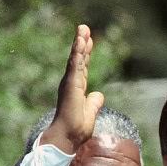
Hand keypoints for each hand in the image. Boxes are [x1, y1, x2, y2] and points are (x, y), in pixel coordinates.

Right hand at [40, 24, 104, 153]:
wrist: (68, 137)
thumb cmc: (76, 128)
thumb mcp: (90, 112)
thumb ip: (94, 102)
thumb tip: (98, 94)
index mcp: (76, 88)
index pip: (82, 67)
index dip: (86, 54)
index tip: (89, 41)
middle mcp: (71, 83)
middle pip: (79, 59)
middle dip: (82, 44)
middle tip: (85, 28)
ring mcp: (70, 83)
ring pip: (76, 59)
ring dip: (79, 44)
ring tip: (83, 29)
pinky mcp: (71, 86)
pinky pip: (75, 66)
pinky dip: (78, 54)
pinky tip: (80, 43)